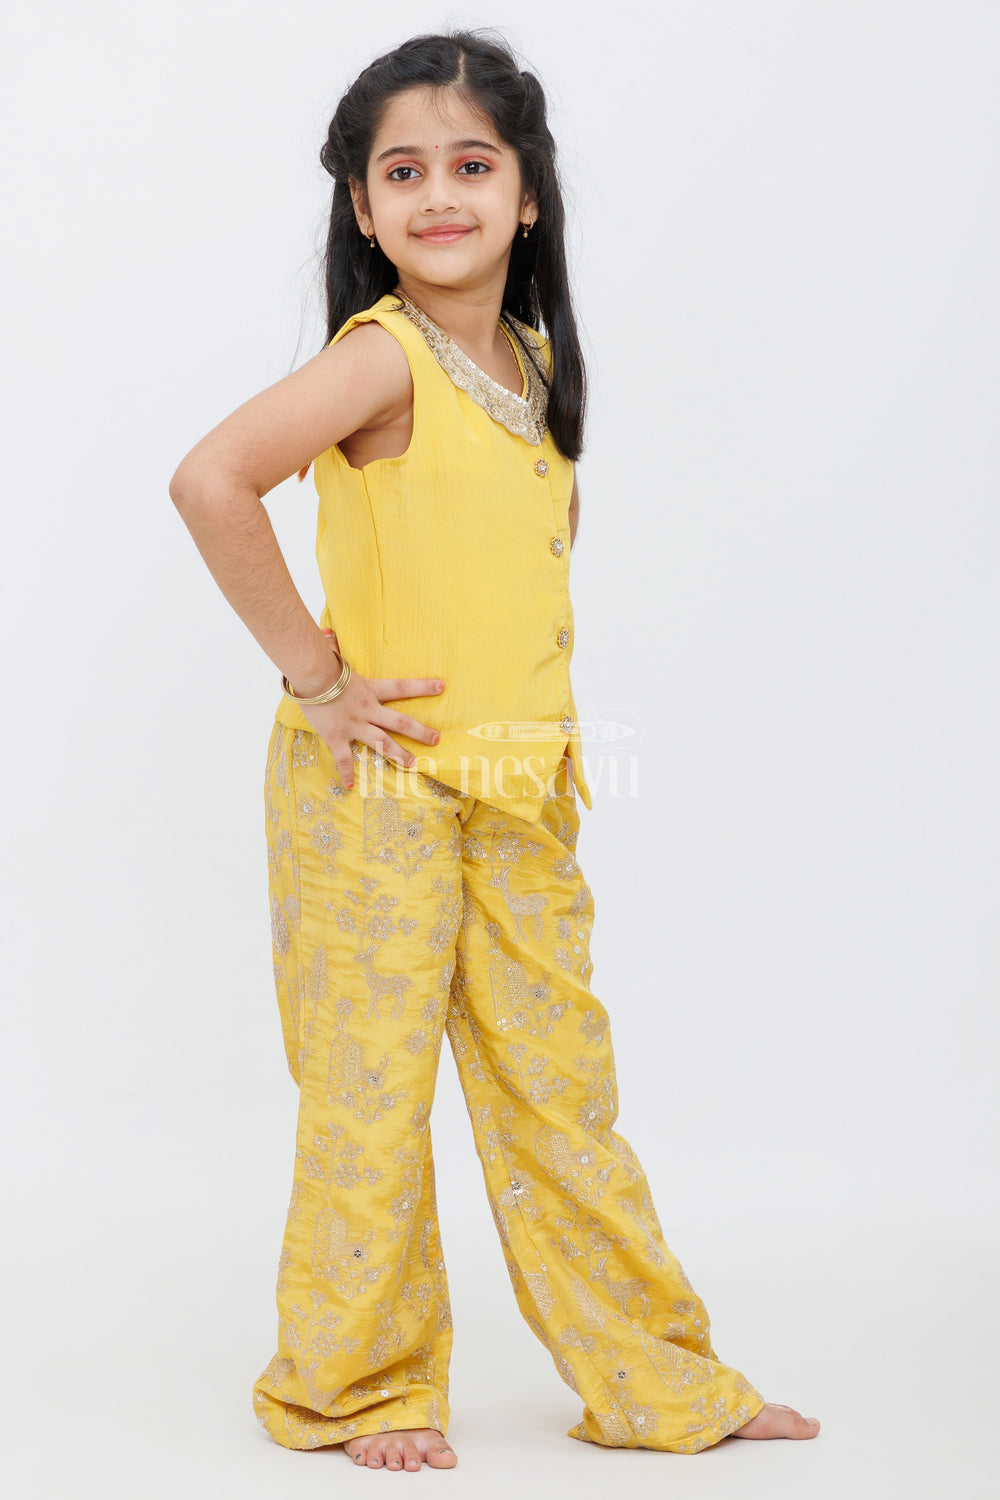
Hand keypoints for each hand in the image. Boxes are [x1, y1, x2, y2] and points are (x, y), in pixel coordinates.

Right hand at [294, 628, 443, 789]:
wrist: (308, 677)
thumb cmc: (318, 663)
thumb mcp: (330, 654)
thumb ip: (332, 644)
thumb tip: (327, 631)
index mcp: (369, 689)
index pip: (402, 687)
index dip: (422, 687)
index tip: (441, 687)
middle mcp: (367, 709)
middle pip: (400, 721)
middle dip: (420, 731)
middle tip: (436, 740)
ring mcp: (354, 724)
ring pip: (382, 742)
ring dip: (399, 754)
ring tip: (413, 764)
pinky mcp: (337, 736)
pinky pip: (344, 758)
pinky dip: (346, 772)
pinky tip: (350, 786)